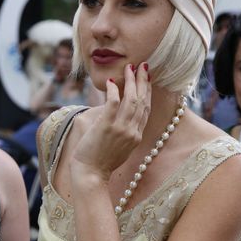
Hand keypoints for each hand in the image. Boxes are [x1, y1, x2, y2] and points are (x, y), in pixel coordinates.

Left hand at [71, 62, 151, 181]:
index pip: (146, 110)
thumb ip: (124, 132)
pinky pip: (113, 104)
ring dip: (131, 82)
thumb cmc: (101, 163)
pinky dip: (114, 91)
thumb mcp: (120, 148)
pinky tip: (112, 82)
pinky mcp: (107, 127)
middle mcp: (132, 131)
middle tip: (144, 66)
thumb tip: (119, 116)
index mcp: (136, 136)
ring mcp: (120, 129)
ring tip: (130, 68)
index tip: (148, 79)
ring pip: (131, 100)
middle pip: (142, 102)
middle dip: (143, 82)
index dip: (148, 92)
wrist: (92, 174)